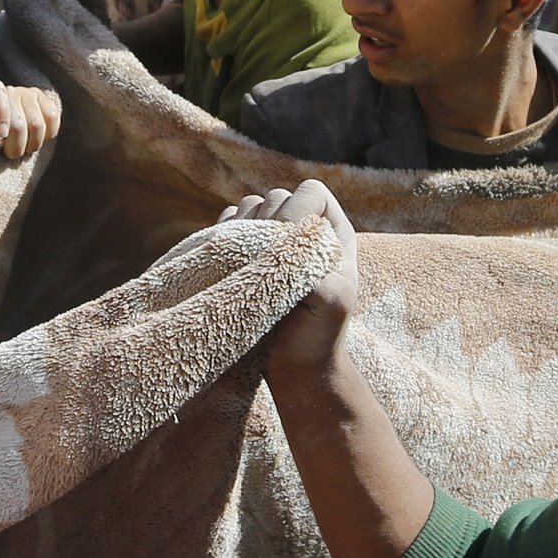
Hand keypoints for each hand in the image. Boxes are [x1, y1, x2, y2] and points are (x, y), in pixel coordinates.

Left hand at [0, 79, 61, 160]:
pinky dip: (47, 135)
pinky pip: (52, 119)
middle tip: (10, 155)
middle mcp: (11, 89)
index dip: (1, 115)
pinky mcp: (47, 100)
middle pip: (20, 121)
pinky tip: (36, 140)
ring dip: (32, 144)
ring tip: (23, 149)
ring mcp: (30, 93)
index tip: (0, 136)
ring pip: (38, 123)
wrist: (7, 128)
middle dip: (16, 145)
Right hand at [219, 181, 360, 383]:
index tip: (287, 245)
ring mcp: (270, 240)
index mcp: (333, 231)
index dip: (296, 211)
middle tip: (266, 266)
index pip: (311, 192)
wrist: (292, 366)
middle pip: (275, 197)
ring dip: (244, 232)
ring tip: (250, 270)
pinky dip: (224, 240)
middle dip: (267, 226)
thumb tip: (278, 241)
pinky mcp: (243, 253)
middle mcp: (302, 229)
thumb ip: (312, 266)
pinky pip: (226, 227)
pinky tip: (232, 268)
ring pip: (248, 209)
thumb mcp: (333, 300)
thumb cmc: (320, 333)